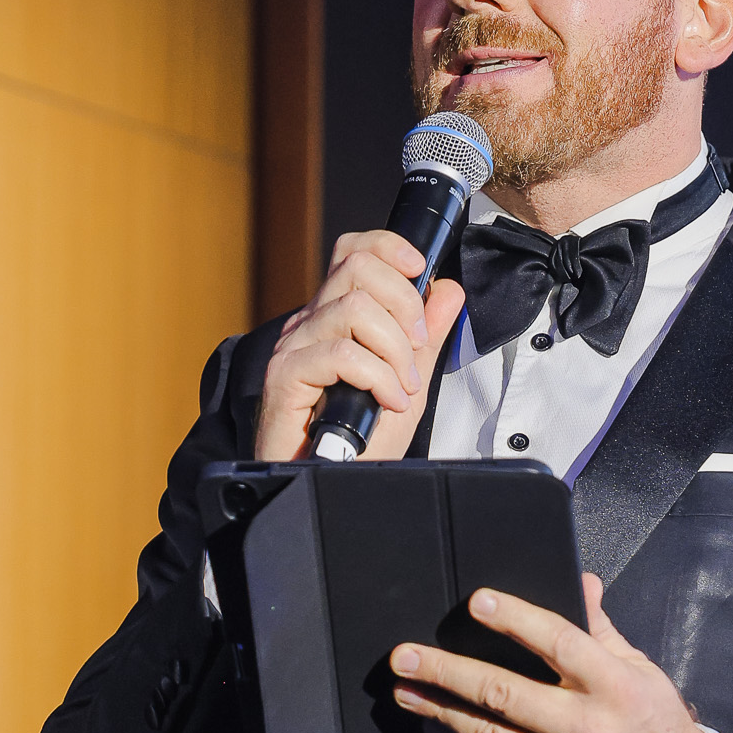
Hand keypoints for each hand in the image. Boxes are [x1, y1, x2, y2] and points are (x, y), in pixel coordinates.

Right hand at [254, 231, 465, 460]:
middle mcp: (310, 322)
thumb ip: (426, 335)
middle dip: (405, 304)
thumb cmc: (360, 441)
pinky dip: (378, 377)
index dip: (390, 248)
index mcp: (335, 316)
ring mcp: (294, 346)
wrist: (331, 484)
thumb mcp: (407, 380)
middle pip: (358, 268)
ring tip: (403, 386)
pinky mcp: (285, 375)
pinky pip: (341, 354)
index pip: (355, 252)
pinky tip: (389, 401)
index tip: (422, 271)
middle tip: (417, 347)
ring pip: (355, 310)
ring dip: (396, 350)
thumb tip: (448, 290)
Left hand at [390, 576, 717, 732]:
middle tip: (405, 656)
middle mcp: (588, 728)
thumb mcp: (640, 671)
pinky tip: (438, 726)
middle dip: (446, 672)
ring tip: (406, 691)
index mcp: (614, 686)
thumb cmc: (657, 726)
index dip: (514, 618)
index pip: (557, 641)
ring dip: (441, 711)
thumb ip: (602, 631)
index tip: (476, 602)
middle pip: (504, 693)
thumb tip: (582, 583)